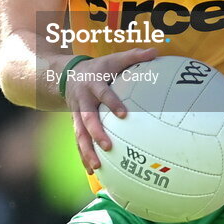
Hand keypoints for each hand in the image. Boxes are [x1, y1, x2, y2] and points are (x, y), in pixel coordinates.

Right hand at [64, 47, 158, 173]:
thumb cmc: (99, 68)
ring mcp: (76, 114)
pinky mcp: (75, 124)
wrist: (67, 74)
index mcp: (94, 84)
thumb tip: (156, 52)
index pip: (103, 94)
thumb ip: (134, 56)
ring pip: (79, 134)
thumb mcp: (113, 59)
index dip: (112, 103)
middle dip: (96, 133)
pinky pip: (79, 141)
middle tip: (108, 147)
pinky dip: (84, 156)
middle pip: (87, 118)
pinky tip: (92, 171)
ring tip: (97, 167)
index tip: (123, 115)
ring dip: (86, 150)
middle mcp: (83, 101)